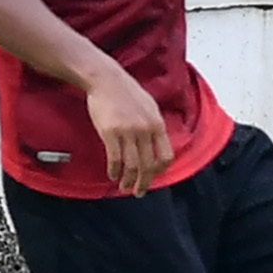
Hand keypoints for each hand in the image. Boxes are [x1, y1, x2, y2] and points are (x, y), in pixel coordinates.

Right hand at [83, 66, 173, 196]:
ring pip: (132, 165)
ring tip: (125, 187)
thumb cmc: (127, 92)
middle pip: (149, 164)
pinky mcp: (110, 132)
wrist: (106, 80)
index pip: (166, 156)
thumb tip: (156, 145)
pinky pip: (115, 158)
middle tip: (139, 192)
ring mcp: (128, 131)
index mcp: (157, 125)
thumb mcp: (149, 107)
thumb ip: (154, 126)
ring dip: (129, 180)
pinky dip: (114, 170)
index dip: (160, 171)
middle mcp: (145, 130)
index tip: (153, 177)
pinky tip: (112, 175)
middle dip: (144, 182)